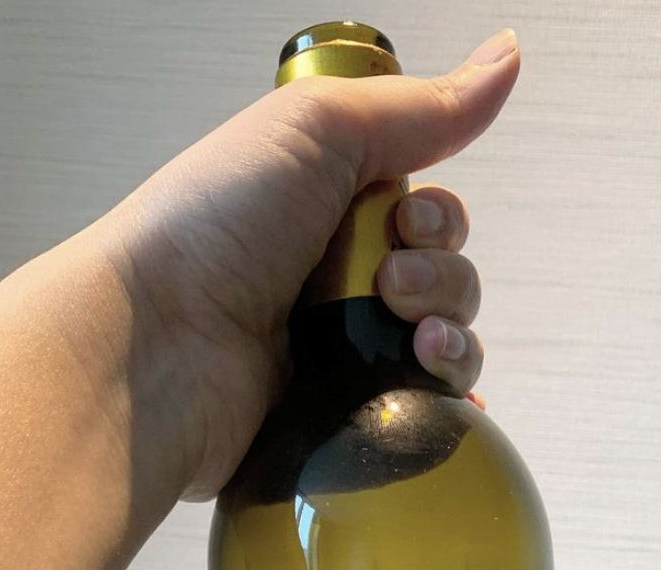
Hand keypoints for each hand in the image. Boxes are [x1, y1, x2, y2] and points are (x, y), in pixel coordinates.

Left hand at [91, 30, 519, 503]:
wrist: (157, 347)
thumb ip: (418, 107)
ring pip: (440, 349)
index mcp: (326, 210)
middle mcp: (332, 282)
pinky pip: (415, 415)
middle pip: (446, 281)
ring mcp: (332, 356)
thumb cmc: (211, 229)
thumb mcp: (317, 130)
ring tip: (408, 340)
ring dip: (449, 338)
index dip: (440, 220)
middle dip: (442, 280)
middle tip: (389, 284)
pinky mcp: (333, 419)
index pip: (429, 216)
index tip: (408, 222)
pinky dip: (441, 405)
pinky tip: (441, 399)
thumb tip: (503, 60)